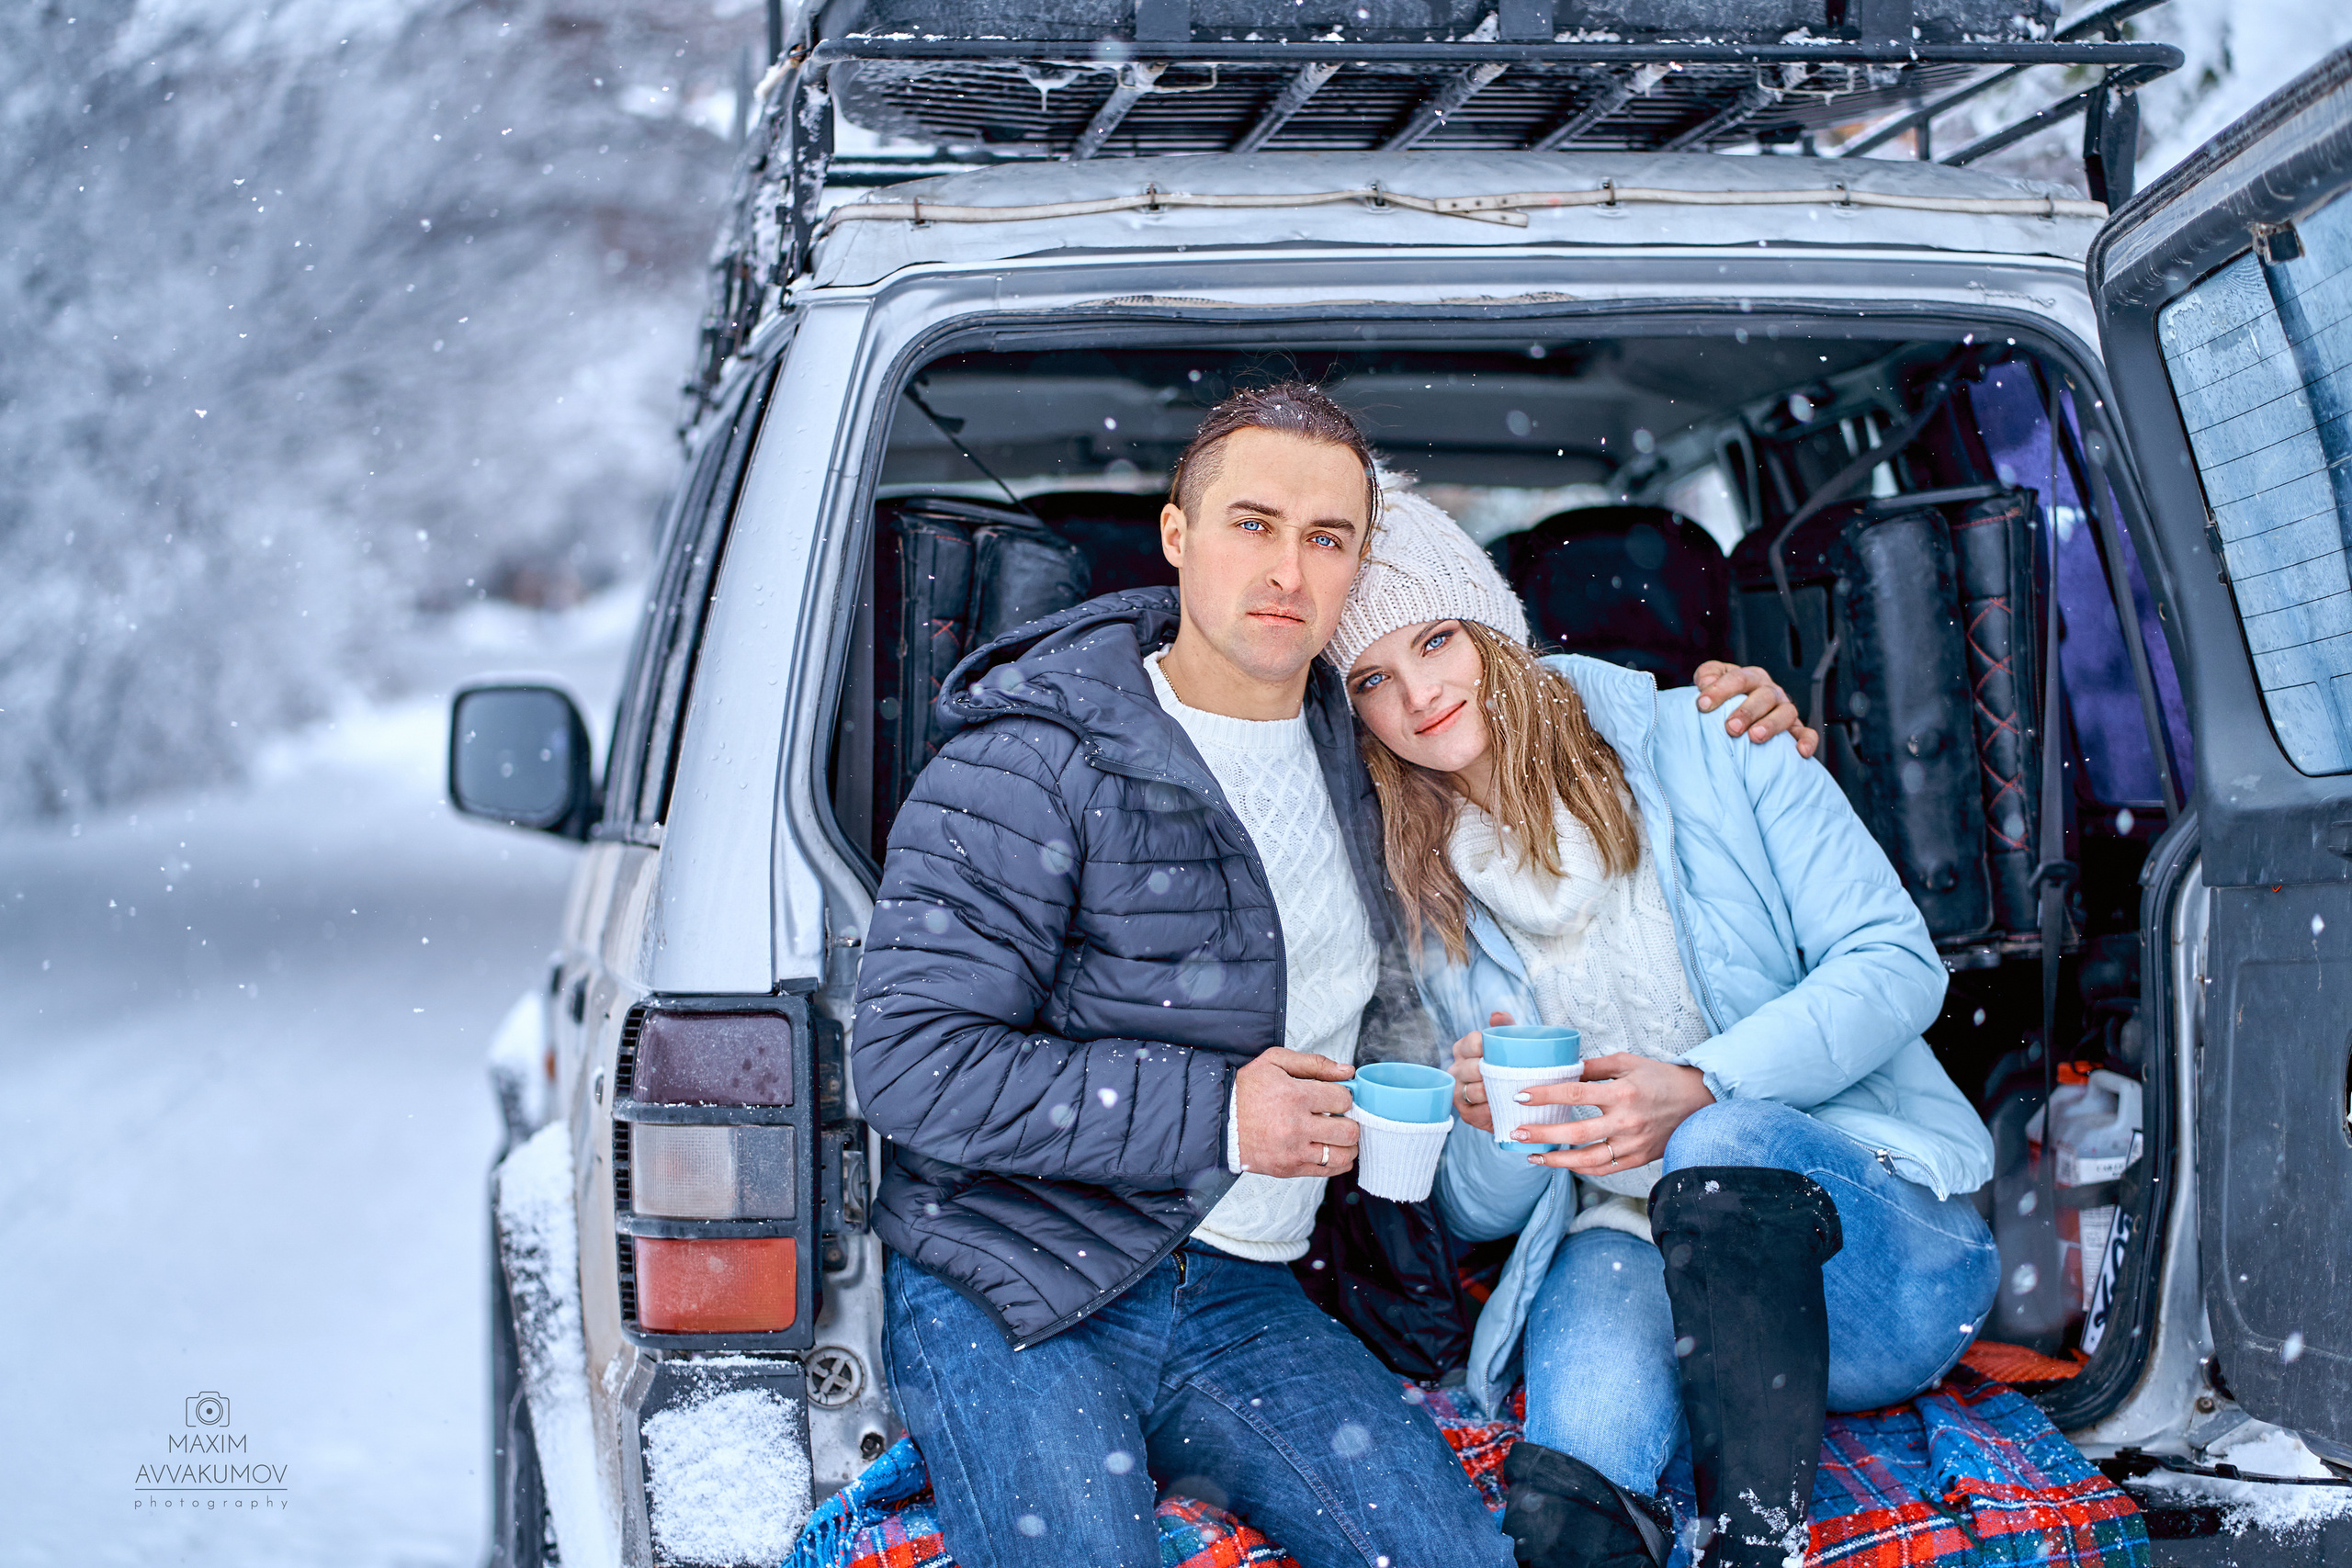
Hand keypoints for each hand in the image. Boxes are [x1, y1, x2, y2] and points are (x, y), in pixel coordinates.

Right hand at [1233, 1047, 1357, 1177]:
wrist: (1218, 1120)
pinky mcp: (1288, 1168)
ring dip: (1347, 1145)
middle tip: (1341, 1117)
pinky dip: (1337, 1162)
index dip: (1344, 1096)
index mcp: (1295, 1096)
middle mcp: (1296, 1127)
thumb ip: (1314, 1063)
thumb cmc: (1246, 1088)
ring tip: (1338, 1135)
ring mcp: (1292, 1151)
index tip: (1336, 1097)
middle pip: (1349, 1131)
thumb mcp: (1275, 1062)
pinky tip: (1330, 1149)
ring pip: (1342, 1155)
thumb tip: (1348, 1071)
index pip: (1343, 1100)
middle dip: (1351, 1122)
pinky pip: (1326, 1171)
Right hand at [1447, 1012, 1513, 1133]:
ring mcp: (1458, 1093)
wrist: (1517, 1098)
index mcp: (1463, 1049)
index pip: (1471, 1042)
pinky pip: (1476, 1113)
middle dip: (1491, 1072)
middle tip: (1510, 1073)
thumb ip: (1505, 1027)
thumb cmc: (1509, 1066)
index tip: (1502, 1050)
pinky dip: (1491, 1111)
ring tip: (1509, 1091)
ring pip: (1472, 1091)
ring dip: (1492, 1092)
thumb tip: (1496, 1016)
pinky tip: (1503, 1107)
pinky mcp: (1466, 1114)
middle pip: (1471, 1068)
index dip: (1486, 1046)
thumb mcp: (1509, 1046)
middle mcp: (1456, 1070)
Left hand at [1504, 1052, 1715, 1173]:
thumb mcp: (1628, 1062)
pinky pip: (1605, 1169)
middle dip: (1543, 1133)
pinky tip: (1562, 1164)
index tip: (1521, 1096)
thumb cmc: (1660, 1078)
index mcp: (1622, 1092)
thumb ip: (1595, 1066)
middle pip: (1576, 1131)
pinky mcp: (1637, 1158)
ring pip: (1588, 1159)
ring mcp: (1632, 1144)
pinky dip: (1581, 1169)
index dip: (1546, 1094)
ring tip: (1533, 1156)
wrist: (1697, 1102)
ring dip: (1557, 1160)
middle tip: (1516, 1133)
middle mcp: (1626, 1121)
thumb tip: (1564, 1069)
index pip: (1576, 1093)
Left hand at [1692, 661, 1819, 758]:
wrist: (1737, 709)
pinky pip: (1806, 733)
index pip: (1738, 679)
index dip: (1720, 690)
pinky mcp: (1795, 728)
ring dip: (1772, 725)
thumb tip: (1705, 683)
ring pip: (1786, 713)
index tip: (1702, 704)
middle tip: (1731, 727)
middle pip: (1764, 696)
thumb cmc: (1723, 697)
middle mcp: (1770, 691)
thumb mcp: (1712, 680)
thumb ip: (1707, 675)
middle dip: (1747, 711)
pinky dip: (1807, 741)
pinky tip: (1801, 752)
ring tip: (1755, 737)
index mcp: (1751, 677)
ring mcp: (1784, 709)